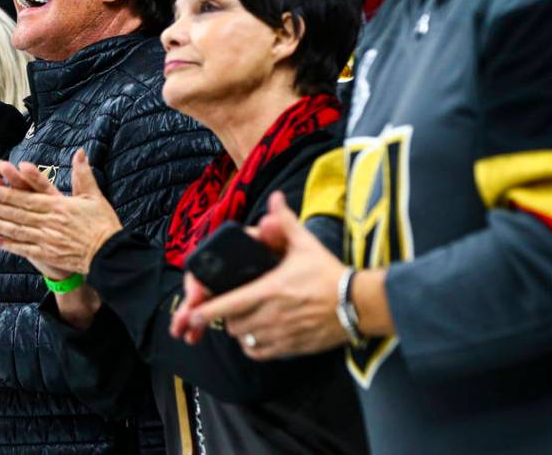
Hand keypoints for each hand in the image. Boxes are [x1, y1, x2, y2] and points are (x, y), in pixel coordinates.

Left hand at [0, 149, 122, 274]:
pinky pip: (24, 249)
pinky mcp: (48, 254)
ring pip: (17, 230)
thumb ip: (83, 174)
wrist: (110, 253)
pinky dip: (9, 245)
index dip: (8, 193)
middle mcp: (49, 222)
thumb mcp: (94, 196)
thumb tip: (80, 153)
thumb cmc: (103, 224)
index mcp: (59, 205)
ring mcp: (47, 239)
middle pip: (18, 213)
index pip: (28, 197)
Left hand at [174, 192, 347, 359]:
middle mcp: (272, 315)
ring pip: (244, 341)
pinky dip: (253, 347)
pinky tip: (257, 336)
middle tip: (231, 306)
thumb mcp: (306, 244)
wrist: (359, 303)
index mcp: (270, 290)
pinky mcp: (292, 348)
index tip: (192, 312)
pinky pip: (260, 353)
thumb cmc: (329, 273)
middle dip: (227, 317)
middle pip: (232, 325)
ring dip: (240, 332)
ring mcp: (282, 334)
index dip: (206, 310)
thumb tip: (275, 197)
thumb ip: (285, 221)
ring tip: (245, 319)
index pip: (228, 304)